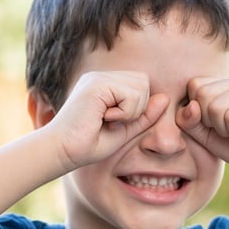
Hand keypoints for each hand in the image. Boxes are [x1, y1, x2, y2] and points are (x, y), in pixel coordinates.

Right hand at [48, 71, 167, 168]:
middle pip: (144, 83)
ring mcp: (98, 78)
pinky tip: (104, 118)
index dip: (138, 108)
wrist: (62, 151)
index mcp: (106, 84)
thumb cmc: (89, 144)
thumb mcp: (125, 130)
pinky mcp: (97, 84)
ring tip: (108, 120)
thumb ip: (144, 115)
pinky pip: (131, 95)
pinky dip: (124, 113)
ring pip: (140, 88)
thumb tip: (166, 99)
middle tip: (113, 122)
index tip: (115, 123)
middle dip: (137, 108)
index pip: (141, 85)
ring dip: (131, 112)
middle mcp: (101, 77)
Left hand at [176, 77, 228, 179]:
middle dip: (210, 121)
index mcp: (226, 84)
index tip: (216, 124)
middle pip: (203, 94)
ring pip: (215, 107)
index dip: (197, 111)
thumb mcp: (204, 135)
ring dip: (223, 129)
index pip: (194, 85)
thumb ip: (189, 121)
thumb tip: (191, 105)